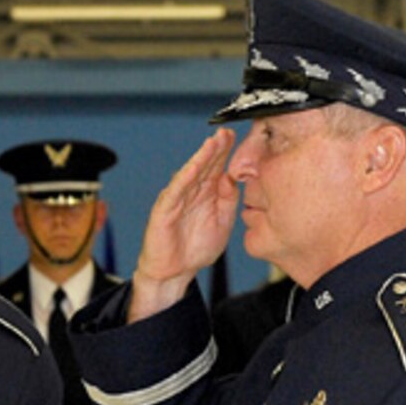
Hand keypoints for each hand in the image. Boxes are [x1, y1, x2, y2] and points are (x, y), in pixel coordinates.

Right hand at [127, 128, 239, 322]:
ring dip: (202, 157)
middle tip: (227, 131)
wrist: (174, 272)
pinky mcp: (165, 209)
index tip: (240, 137)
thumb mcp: (223, 222)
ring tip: (213, 142)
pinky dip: (185, 177)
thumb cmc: (196, 249)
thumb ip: (229, 200)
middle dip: (216, 148)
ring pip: (191, 173)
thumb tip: (233, 178)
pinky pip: (176, 190)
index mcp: (207, 194)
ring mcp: (177, 198)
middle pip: (205, 164)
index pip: (218, 167)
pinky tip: (195, 166)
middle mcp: (192, 192)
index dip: (227, 152)